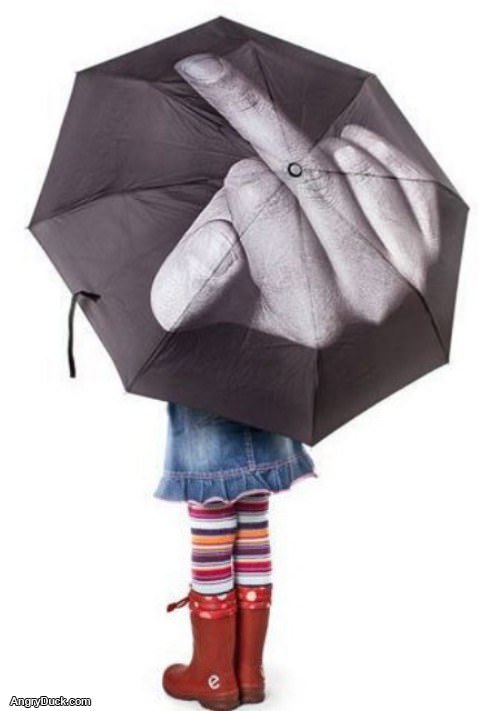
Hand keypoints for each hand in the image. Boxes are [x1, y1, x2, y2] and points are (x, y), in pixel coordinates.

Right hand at [151, 53, 439, 347]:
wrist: (307, 329)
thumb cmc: (245, 303)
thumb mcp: (189, 302)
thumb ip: (188, 275)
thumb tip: (223, 237)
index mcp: (310, 315)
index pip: (259, 196)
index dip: (241, 181)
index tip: (240, 186)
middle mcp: (369, 300)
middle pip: (311, 175)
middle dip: (278, 159)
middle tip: (266, 164)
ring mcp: (408, 273)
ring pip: (354, 163)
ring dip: (320, 152)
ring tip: (303, 175)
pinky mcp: (430, 248)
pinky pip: (402, 167)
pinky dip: (371, 147)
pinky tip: (348, 150)